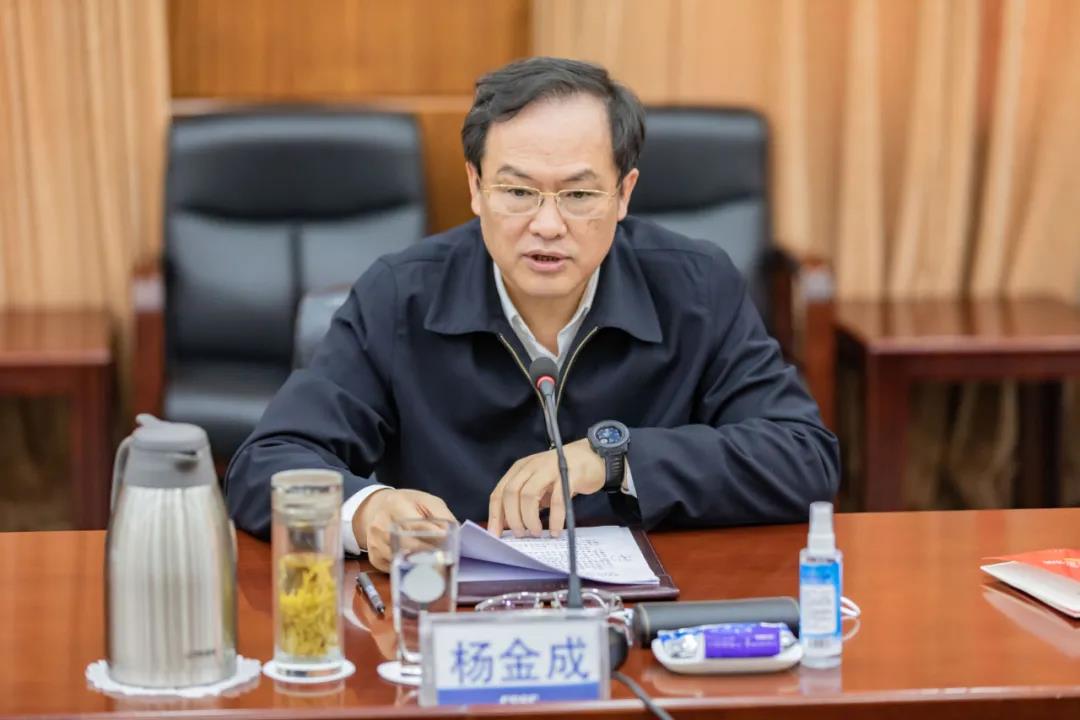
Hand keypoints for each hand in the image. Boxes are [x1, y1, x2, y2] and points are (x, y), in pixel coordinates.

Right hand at [353, 489, 456, 571]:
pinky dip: (407, 570)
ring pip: (400, 559)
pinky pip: (393, 569)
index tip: (445, 542)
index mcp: (395, 505)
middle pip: (407, 544)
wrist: (379, 508)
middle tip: (444, 559)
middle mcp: (380, 524)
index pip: (413, 523)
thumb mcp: (427, 501)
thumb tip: (451, 535)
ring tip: (434, 566)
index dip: (431, 534)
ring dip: (419, 565)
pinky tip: (417, 567)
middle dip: (427, 553)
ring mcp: (374, 542)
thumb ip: (441, 515)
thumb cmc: (408, 504)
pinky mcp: (374, 557)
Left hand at [487, 438, 604, 538]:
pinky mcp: (569, 475)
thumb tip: (509, 525)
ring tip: (536, 532)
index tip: (495, 535)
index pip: (500, 492)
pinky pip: (557, 500)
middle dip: (513, 518)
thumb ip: (524, 500)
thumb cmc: (563, 474)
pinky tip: (555, 531)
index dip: (495, 515)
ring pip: (529, 495)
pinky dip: (554, 519)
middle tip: (521, 534)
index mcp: (520, 469)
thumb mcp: (539, 484)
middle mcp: (532, 466)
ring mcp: (550, 469)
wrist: (593, 456)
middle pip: (512, 493)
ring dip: (529, 518)